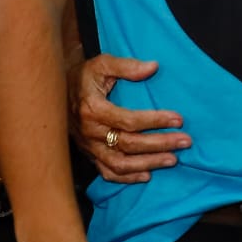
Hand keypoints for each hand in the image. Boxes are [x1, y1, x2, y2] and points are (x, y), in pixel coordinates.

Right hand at [69, 55, 188, 182]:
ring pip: (119, 163)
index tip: (179, 119)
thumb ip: (126, 66)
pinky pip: (106, 172)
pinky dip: (126, 178)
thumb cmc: (84, 76)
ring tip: (173, 159)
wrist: (55, 91)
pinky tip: (147, 176)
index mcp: (92, 109)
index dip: (155, 121)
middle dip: (160, 144)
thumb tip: (153, 67)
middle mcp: (89, 132)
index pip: (129, 120)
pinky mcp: (88, 154)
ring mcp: (88, 146)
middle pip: (128, 144)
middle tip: (185, 142)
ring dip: (148, 163)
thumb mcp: (102, 63)